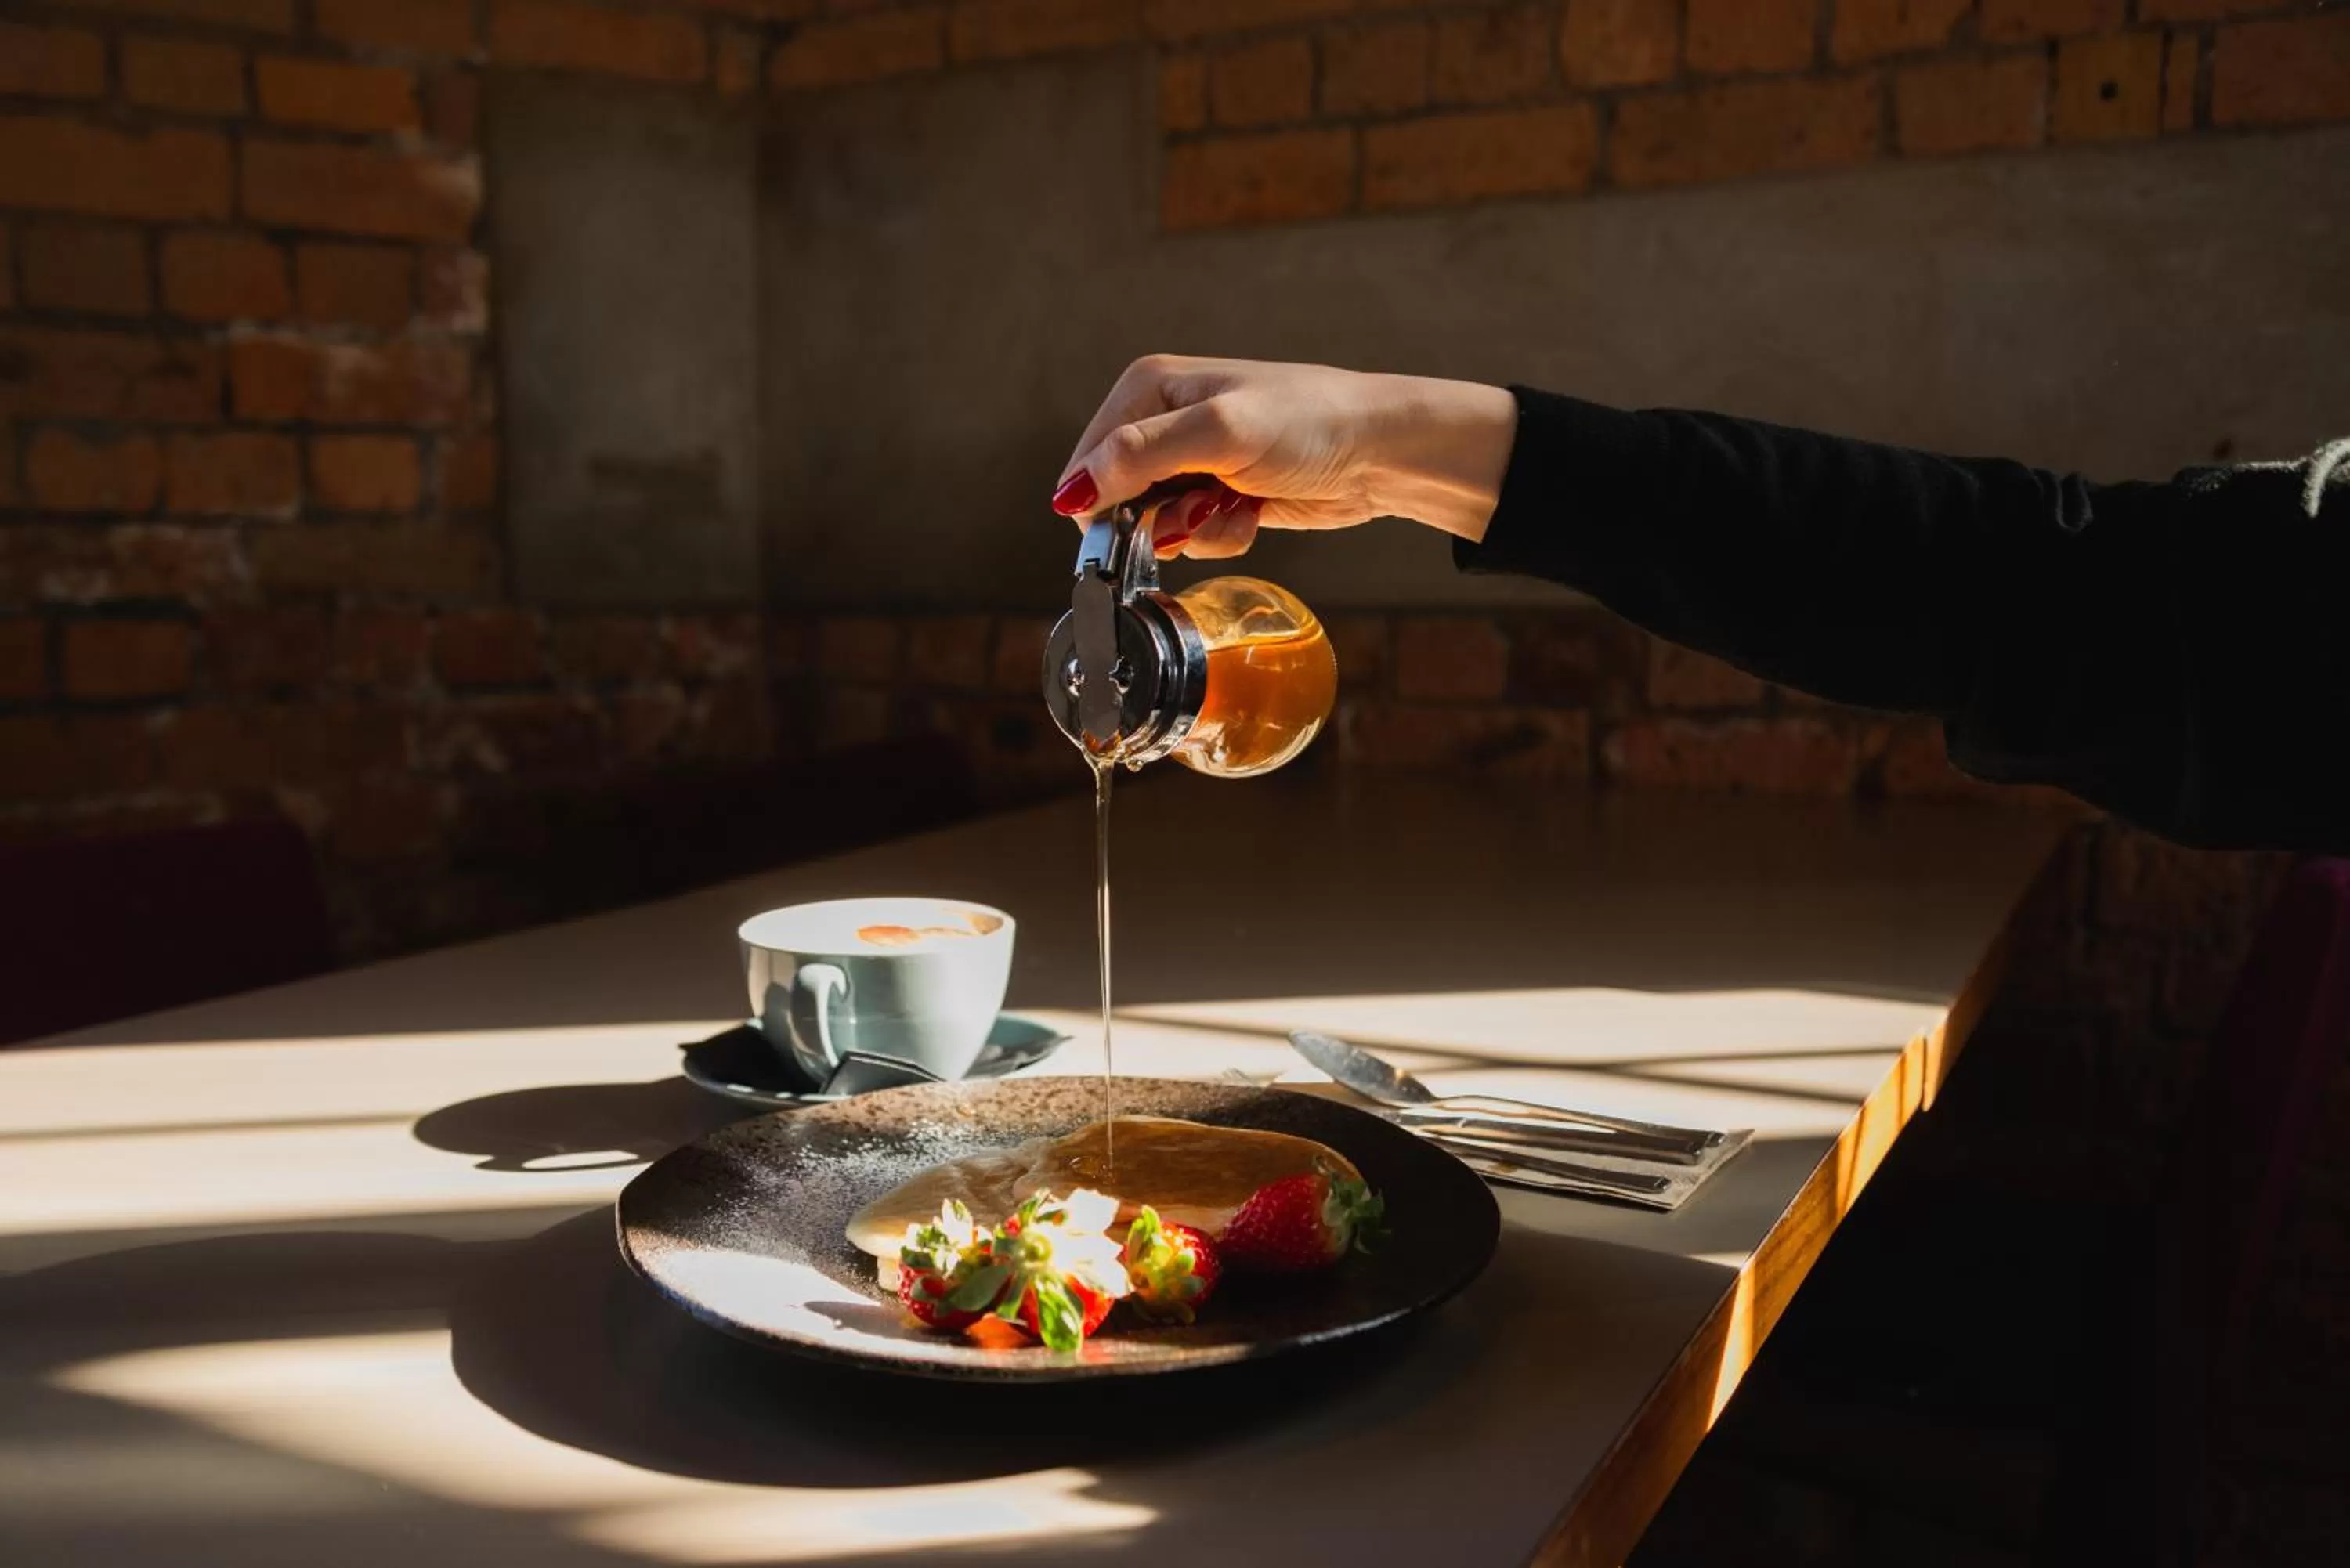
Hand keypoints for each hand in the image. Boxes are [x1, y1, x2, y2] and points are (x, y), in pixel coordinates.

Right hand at [1052, 356, 1517, 559]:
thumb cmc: (1310, 421)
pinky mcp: (1219, 492)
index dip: (1106, 506)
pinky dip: (1221, 536)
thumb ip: (1141, 457)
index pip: (1088, 463)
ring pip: (1158, 525)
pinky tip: (1252, 513)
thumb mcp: (1220, 433)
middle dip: (1161, 520)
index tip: (1146, 525)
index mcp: (1147, 388)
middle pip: (1118, 499)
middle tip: (1204, 508)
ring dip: (1196, 531)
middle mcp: (1162, 420)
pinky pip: (1194, 536)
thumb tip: (1072, 490)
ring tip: (1236, 504)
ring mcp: (1192, 460)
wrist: (1380, 451)